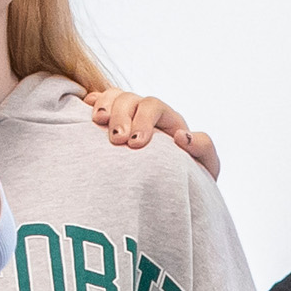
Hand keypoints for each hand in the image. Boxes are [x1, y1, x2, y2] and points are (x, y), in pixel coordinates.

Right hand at [85, 87, 218, 172]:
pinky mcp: (109, 126)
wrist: (169, 193)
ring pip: (113, 97)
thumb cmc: (189, 179)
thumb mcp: (205, 166)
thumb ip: (203, 148)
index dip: (143, 120)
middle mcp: (145, 115)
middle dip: (121, 116)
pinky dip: (92, 103)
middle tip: (117, 141)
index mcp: (168, 121)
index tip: (136, 144)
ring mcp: (126, 118)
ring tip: (97, 122)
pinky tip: (84, 110)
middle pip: (130, 99)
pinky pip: (98, 103)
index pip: (153, 107)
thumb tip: (181, 136)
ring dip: (104, 107)